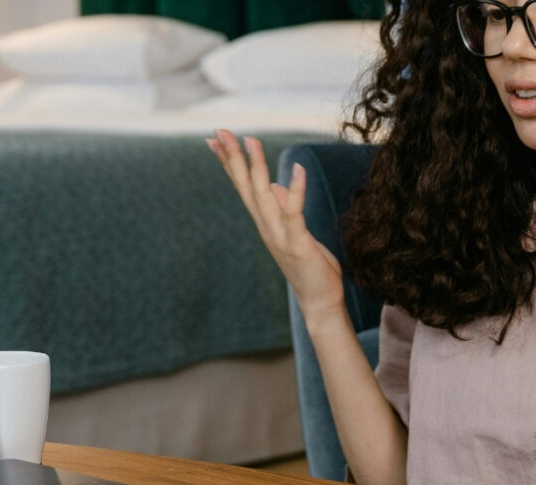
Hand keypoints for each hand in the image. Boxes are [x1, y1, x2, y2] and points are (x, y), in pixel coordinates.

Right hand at [207, 129, 344, 321]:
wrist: (319, 302)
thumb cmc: (310, 268)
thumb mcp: (296, 233)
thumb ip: (283, 210)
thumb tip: (276, 186)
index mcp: (265, 223)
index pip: (243, 187)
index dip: (229, 162)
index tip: (215, 139)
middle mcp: (266, 227)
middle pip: (245, 187)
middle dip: (233, 158)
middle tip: (219, 131)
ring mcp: (280, 236)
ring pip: (262, 195)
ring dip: (256, 167)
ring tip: (251, 139)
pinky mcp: (298, 243)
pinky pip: (294, 212)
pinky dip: (295, 189)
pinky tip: (298, 168)